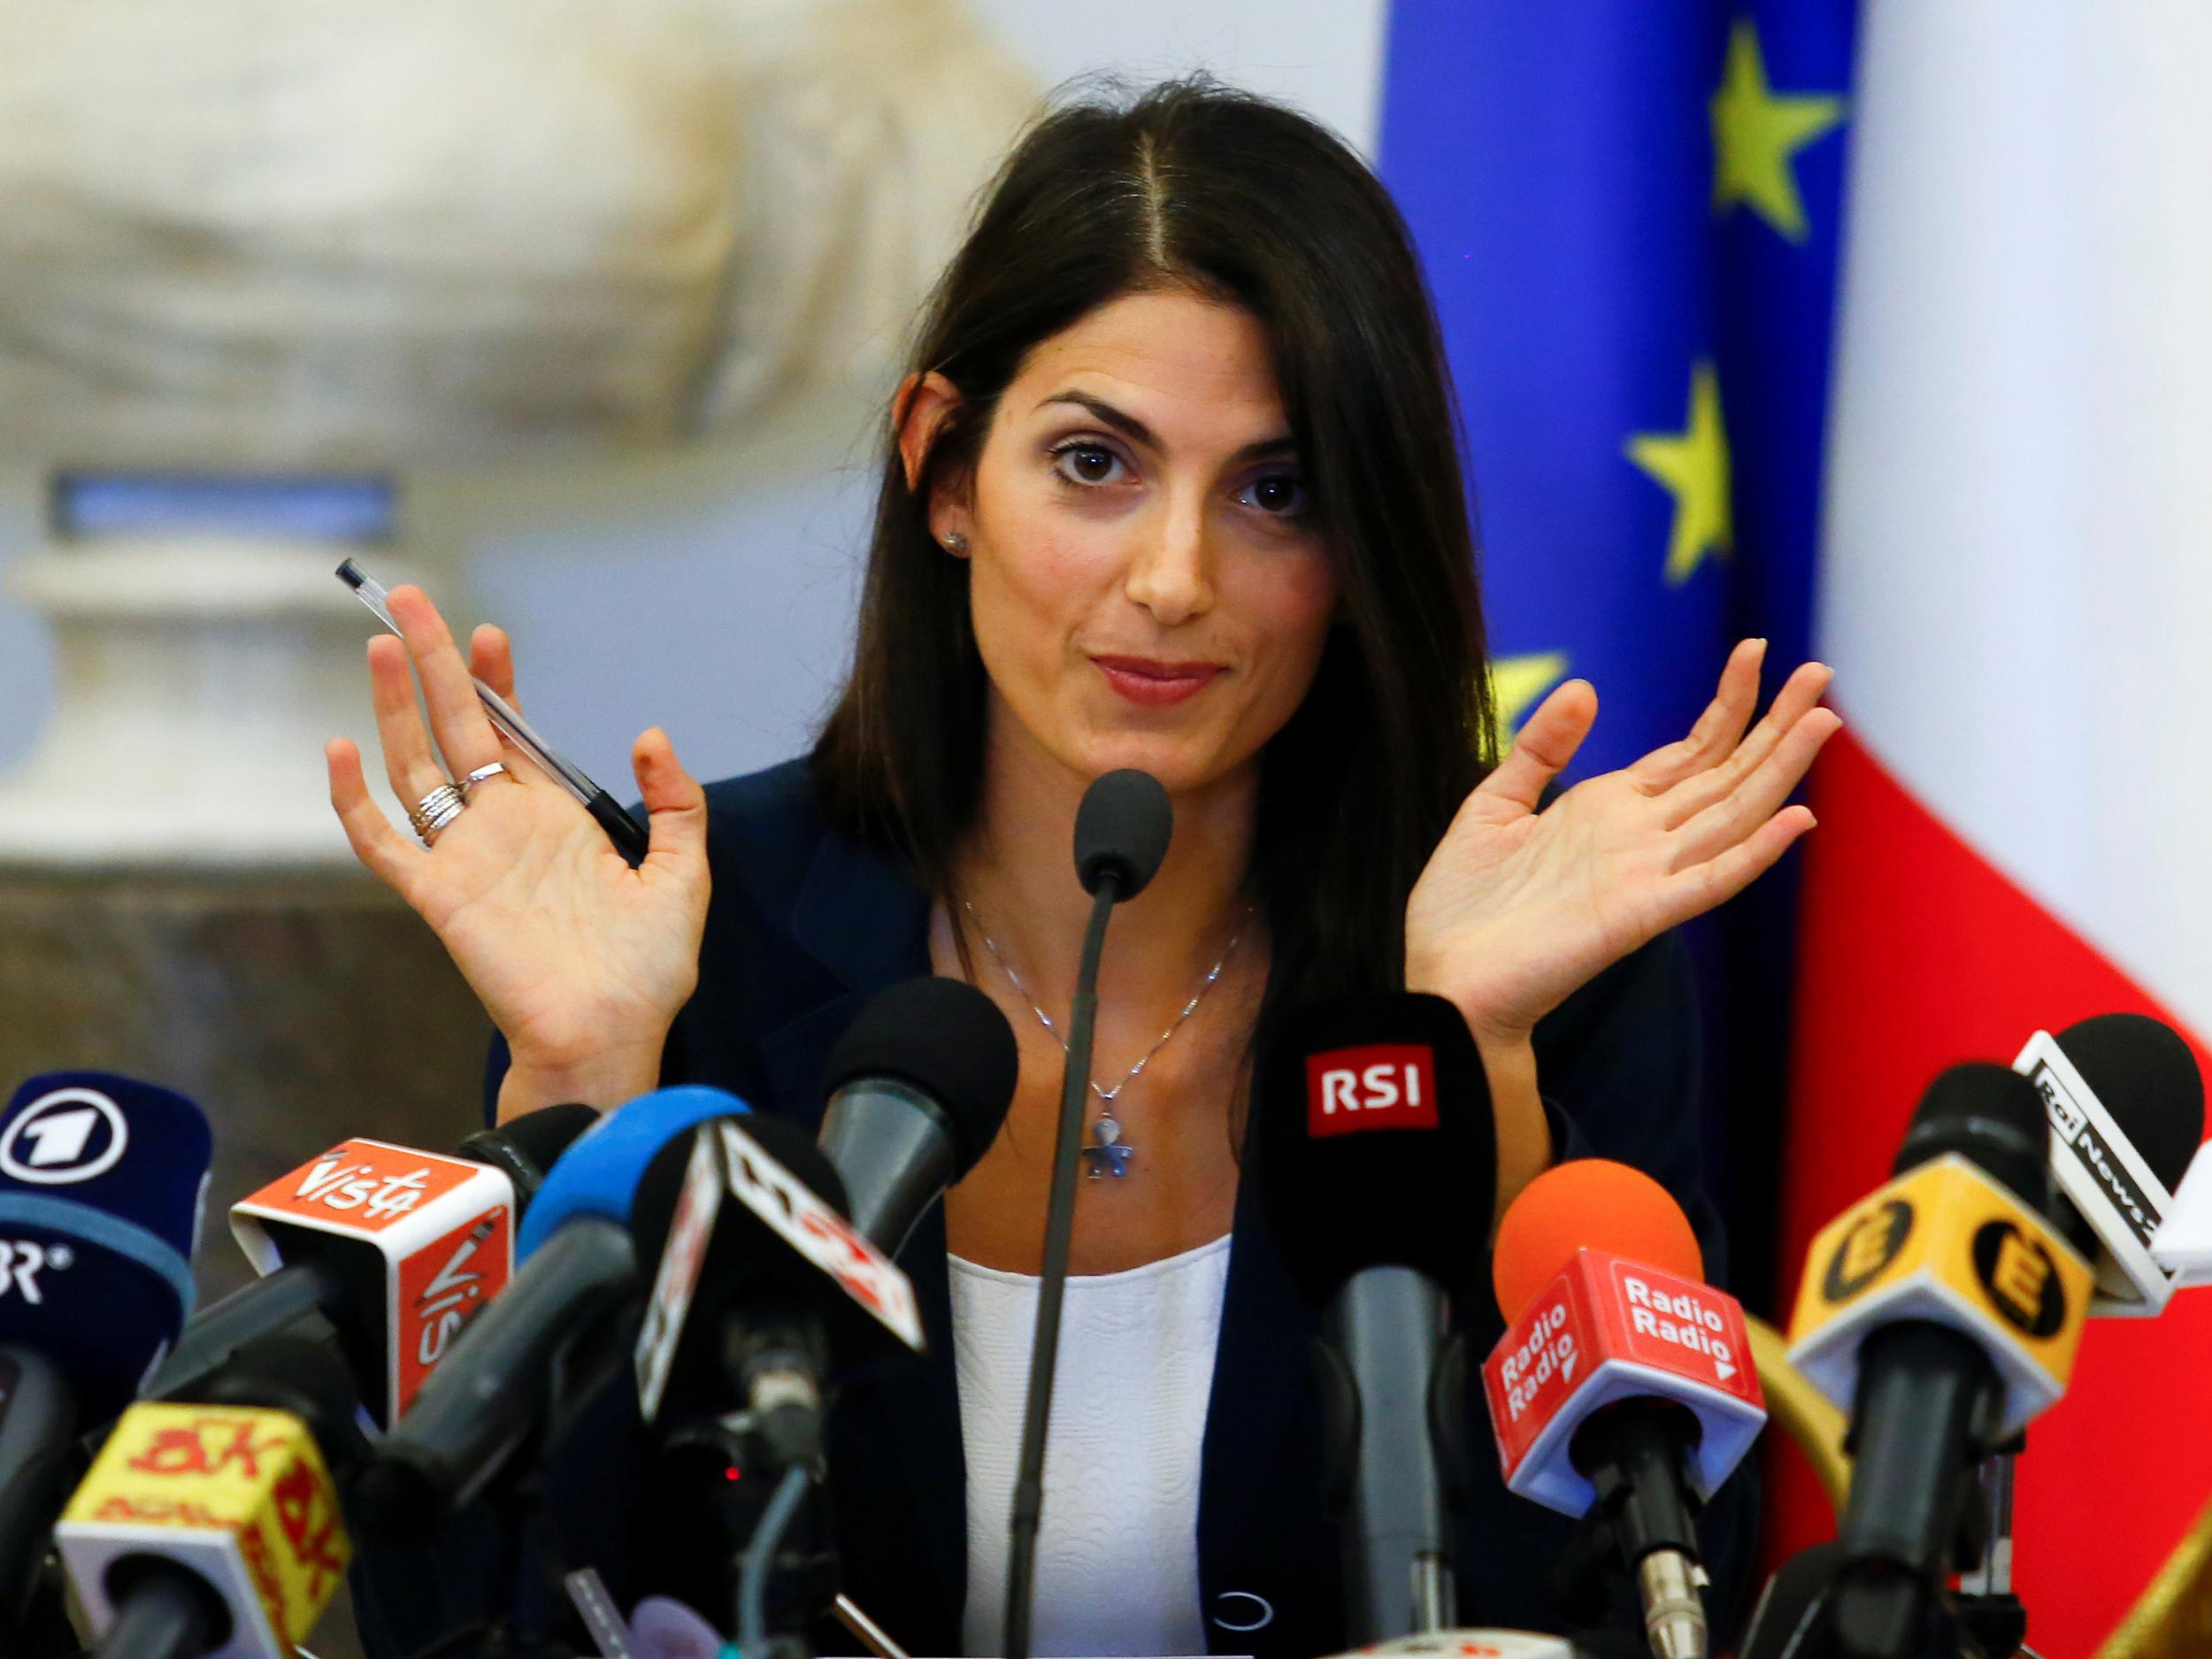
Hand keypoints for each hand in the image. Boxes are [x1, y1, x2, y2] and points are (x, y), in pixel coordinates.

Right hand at [326, 586, 711, 1106]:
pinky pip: (382, 843)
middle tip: (408, 600)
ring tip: (382, 644)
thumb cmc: (648, 969)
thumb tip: (650, 733)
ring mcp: (464, 859)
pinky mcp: (437, 898)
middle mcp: (501, 828)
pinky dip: (353, 800)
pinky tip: (340, 748)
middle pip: (454, 729)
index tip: (491, 632)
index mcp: (552, 817)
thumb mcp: (683, 872)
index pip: (512, 733)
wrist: (613, 1035)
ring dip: (395, 707)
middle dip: (433, 663)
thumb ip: (676, 801)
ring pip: (414, 767)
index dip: (498, 683)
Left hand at [1406, 639, 1838, 1044]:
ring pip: (1731, 815)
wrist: (1445, 979)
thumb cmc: (1464, 907)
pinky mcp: (1639, 915)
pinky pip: (1708, 882)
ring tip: (1823, 720)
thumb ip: (1540, 749)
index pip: (1691, 750)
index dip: (1729, 703)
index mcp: (1610, 809)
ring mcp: (1646, 876)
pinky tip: (1795, 820)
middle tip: (1820, 670)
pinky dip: (1753, 854)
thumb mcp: (1493, 806)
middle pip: (1726, 773)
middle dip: (1774, 723)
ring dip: (1779, 770)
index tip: (1758, 649)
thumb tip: (1587, 688)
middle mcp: (1641, 838)